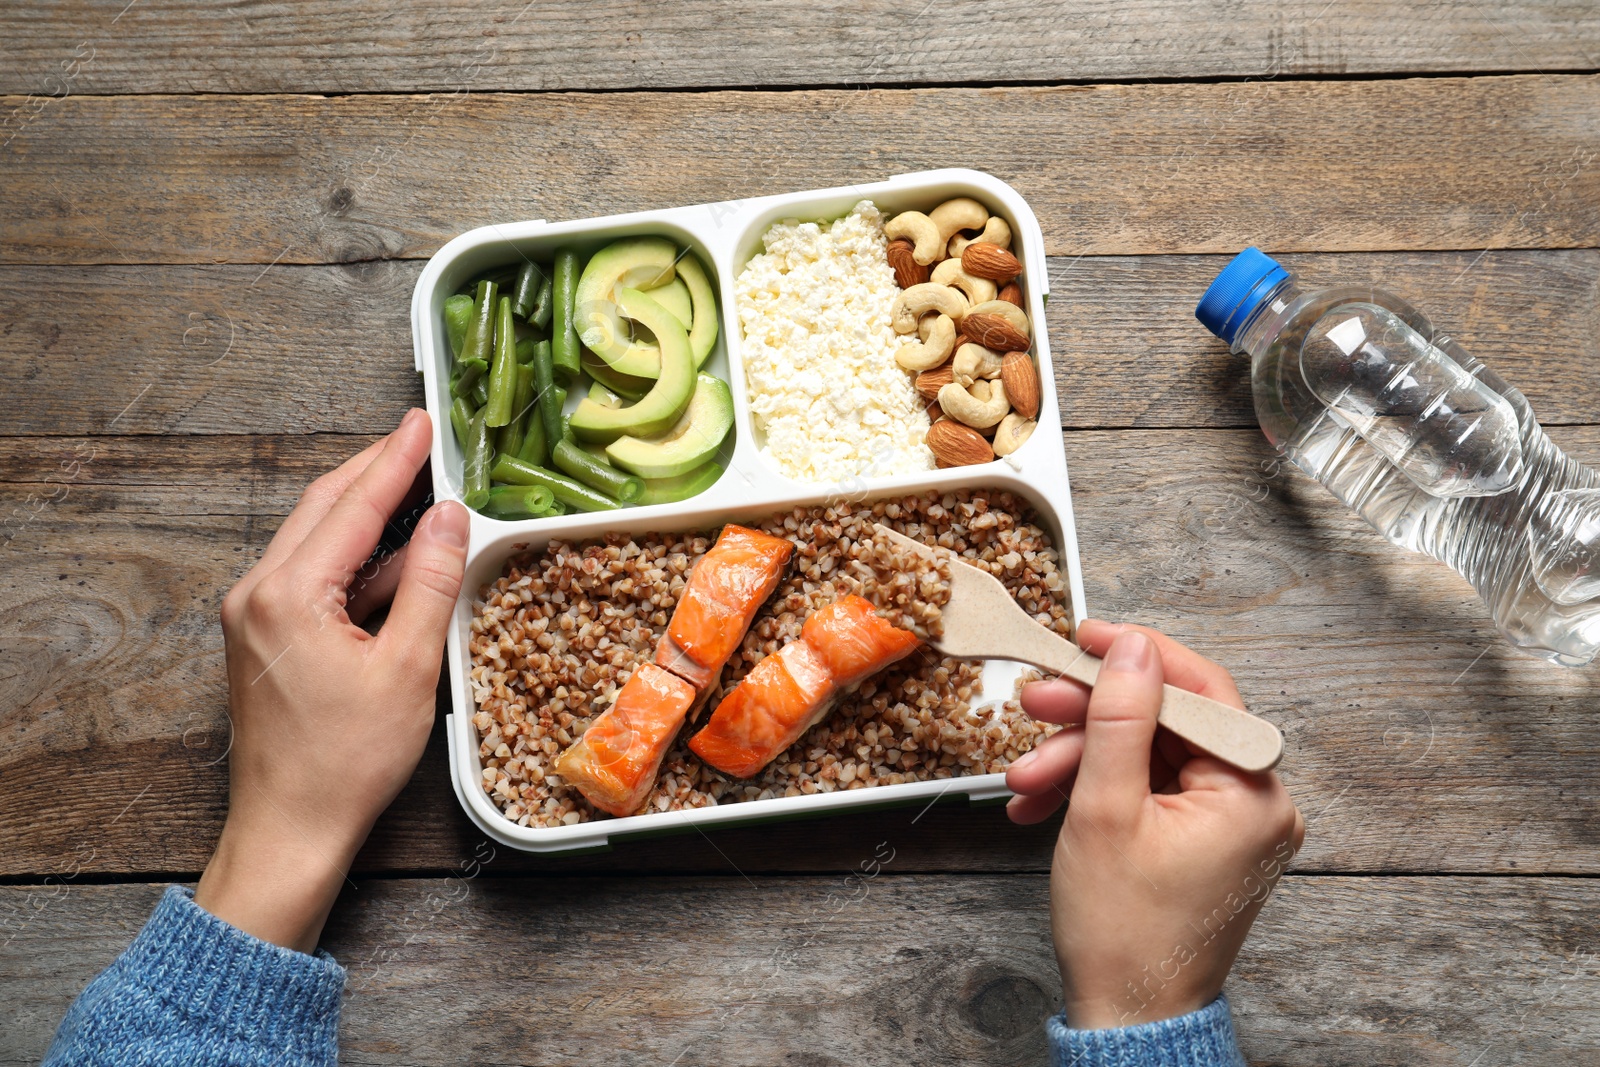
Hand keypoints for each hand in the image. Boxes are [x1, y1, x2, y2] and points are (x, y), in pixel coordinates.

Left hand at [194, 409, 468, 952]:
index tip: (422, 423)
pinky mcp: (264, 639)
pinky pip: (311, 576)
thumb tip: (449, 518)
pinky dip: (354, 558)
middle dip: (374, 471)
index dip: (394, 460)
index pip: (351, 506)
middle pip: (323, 508)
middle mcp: (257, 594)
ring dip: (364, 512)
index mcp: (287, 594)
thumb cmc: (345, 762)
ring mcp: (254, 616)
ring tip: (414, 485)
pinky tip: (392, 554)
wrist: (289, 829)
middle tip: (418, 438)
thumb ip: (429, 583)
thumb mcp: (406, 669)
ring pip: (315, 540)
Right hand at [1006, 620, 1304, 1028]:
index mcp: (1252, 792)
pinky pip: (1147, 789)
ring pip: (1148, 754)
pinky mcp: (1201, 840)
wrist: (1126, 1016)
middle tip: (1034, 704)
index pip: (1200, 689)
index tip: (1084, 636)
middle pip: (1167, 721)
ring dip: (1080, 758)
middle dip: (1091, 718)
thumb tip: (1132, 649)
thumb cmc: (1124, 932)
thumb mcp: (1106, 810)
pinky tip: (1044, 802)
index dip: (1136, 656)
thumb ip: (1120, 719)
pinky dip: (1096, 789)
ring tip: (1026, 778)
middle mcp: (1255, 802)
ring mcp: (1228, 823)